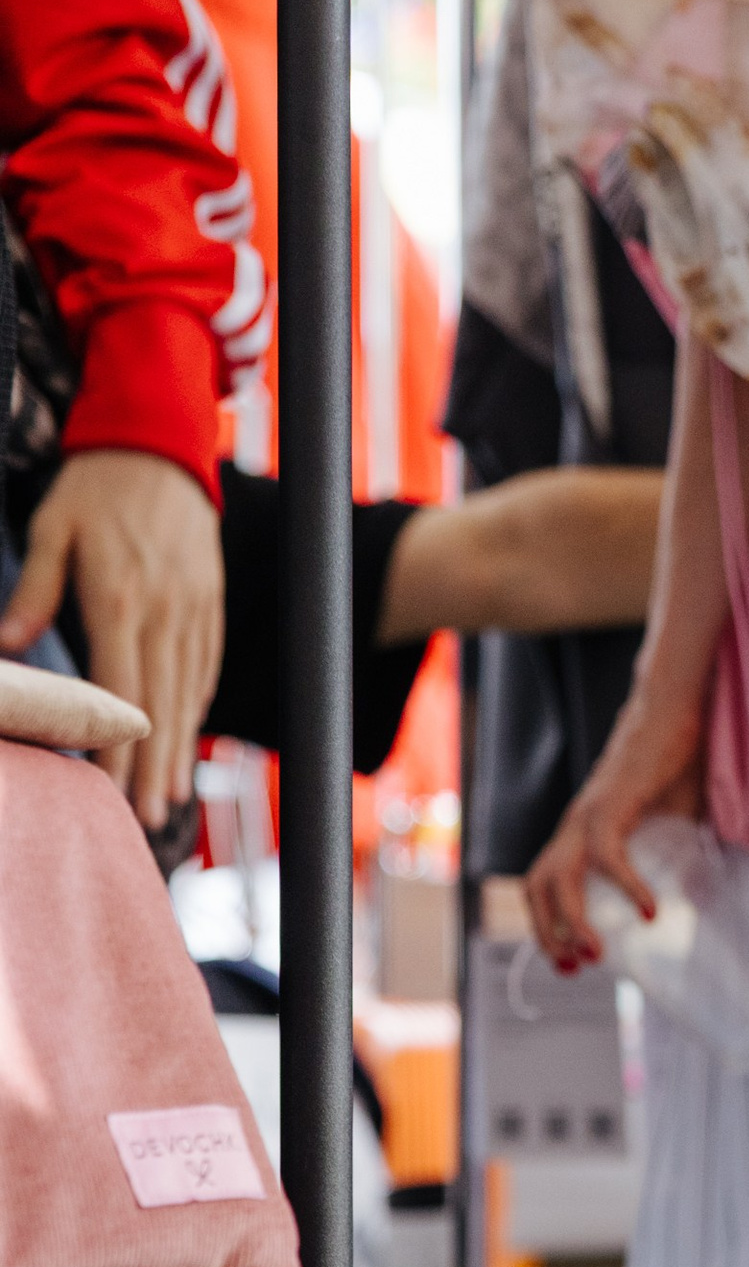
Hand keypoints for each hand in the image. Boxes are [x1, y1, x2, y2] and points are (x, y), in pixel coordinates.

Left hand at [0, 447, 222, 831]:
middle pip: (160, 706)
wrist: (161, 447)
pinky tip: (188, 736)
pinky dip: (196, 706)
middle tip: (149, 820)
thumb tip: (8, 643)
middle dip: (154, 768)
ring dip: (179, 751)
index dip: (119, 746)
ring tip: (170, 798)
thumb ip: (36, 590)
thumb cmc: (96, 488)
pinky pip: (205, 666)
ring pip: (188, 695)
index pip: (121, 690)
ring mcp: (194, 612)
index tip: (113, 789)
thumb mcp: (54, 528)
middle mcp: (166, 614)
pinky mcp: (210, 606)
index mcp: (121, 600)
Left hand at [525, 677, 704, 967]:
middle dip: (548, 935)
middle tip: (575, 970)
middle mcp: (575, 825)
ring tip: (597, 954)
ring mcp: (588, 813)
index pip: (544, 885)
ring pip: (558, 877)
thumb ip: (683, 863)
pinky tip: (649, 909)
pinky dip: (624, 884)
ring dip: (571, 921)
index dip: (548, 927)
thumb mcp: (679, 826)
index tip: (571, 966)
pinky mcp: (612, 802)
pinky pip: (606, 852)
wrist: (677, 711)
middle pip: (537, 887)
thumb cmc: (677, 765)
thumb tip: (704, 903)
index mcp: (582, 832)